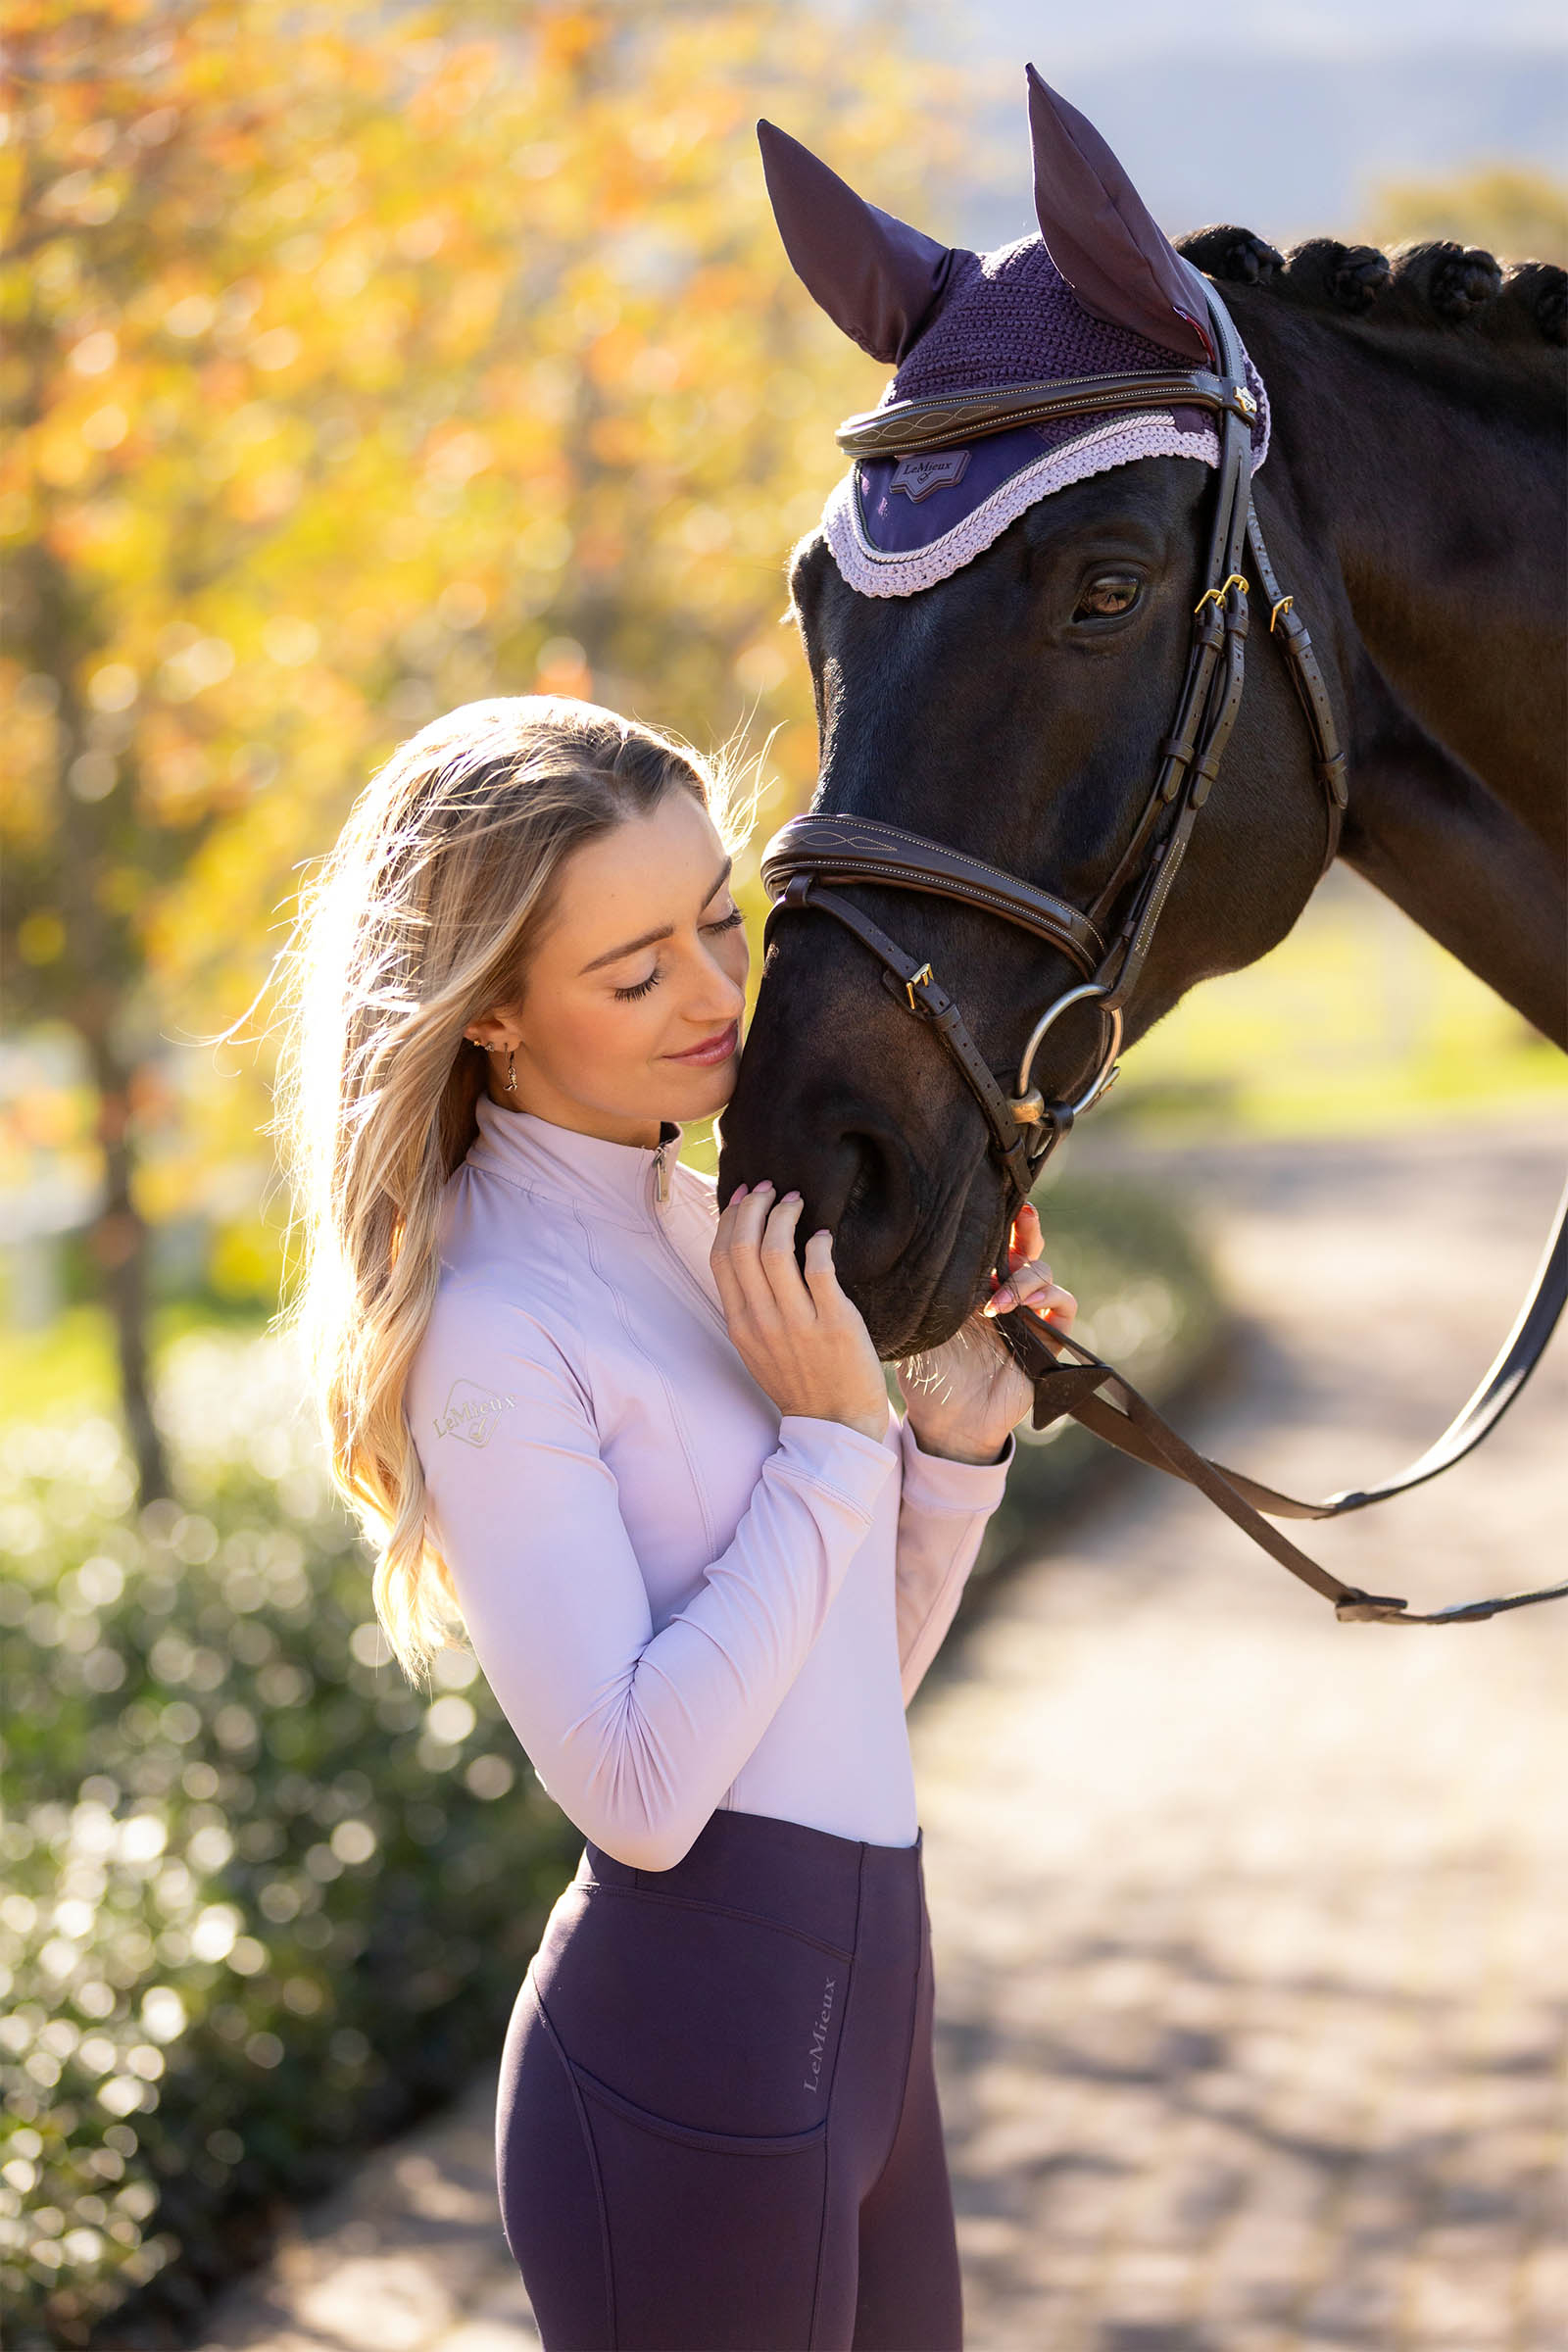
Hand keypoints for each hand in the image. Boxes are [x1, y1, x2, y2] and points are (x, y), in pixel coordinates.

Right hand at [710, 1182, 889, 1442]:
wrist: (835, 1425)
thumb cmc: (799, 1380)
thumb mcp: (758, 1347)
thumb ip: (749, 1306)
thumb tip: (747, 1254)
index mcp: (740, 1324)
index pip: (722, 1257)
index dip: (729, 1218)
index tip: (742, 1196)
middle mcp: (762, 1321)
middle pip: (743, 1246)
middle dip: (753, 1206)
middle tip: (770, 1188)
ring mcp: (797, 1323)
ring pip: (775, 1251)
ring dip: (783, 1215)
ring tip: (796, 1201)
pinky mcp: (834, 1324)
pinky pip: (818, 1270)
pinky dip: (817, 1244)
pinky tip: (822, 1236)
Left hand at [896, 1203, 1077, 1464]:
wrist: (948, 1421)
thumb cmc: (928, 1374)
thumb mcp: (920, 1322)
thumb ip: (926, 1289)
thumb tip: (910, 1248)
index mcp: (976, 1287)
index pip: (995, 1244)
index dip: (1000, 1223)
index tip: (994, 1203)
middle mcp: (1006, 1296)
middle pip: (1027, 1247)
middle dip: (1026, 1228)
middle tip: (1021, 1217)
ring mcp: (1029, 1316)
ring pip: (1044, 1270)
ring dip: (1022, 1277)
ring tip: (992, 1301)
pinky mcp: (1049, 1338)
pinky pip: (1063, 1303)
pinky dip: (1043, 1296)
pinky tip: (1010, 1310)